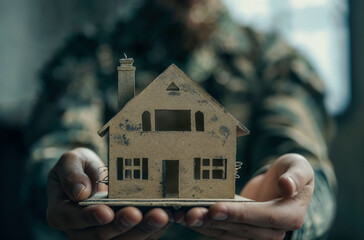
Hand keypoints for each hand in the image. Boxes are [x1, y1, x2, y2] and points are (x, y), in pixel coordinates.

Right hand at [47, 147, 169, 239]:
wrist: (91, 176)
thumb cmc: (78, 167)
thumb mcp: (70, 161)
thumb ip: (71, 174)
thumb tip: (80, 192)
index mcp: (61, 214)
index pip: (73, 219)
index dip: (90, 217)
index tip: (106, 212)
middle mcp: (79, 232)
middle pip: (100, 235)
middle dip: (122, 225)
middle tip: (138, 213)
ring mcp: (100, 236)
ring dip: (142, 230)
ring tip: (160, 215)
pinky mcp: (120, 236)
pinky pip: (137, 238)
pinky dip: (152, 230)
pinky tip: (167, 216)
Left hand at [183, 153, 313, 239]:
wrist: (284, 185)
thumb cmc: (292, 172)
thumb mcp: (300, 168)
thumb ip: (296, 177)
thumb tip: (286, 187)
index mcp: (290, 216)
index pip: (263, 217)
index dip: (239, 214)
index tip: (216, 208)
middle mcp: (272, 232)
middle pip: (240, 229)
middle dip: (213, 222)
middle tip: (190, 213)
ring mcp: (255, 235)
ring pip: (227, 234)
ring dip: (204, 226)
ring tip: (181, 216)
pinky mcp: (240, 232)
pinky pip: (221, 232)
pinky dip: (204, 225)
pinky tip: (184, 217)